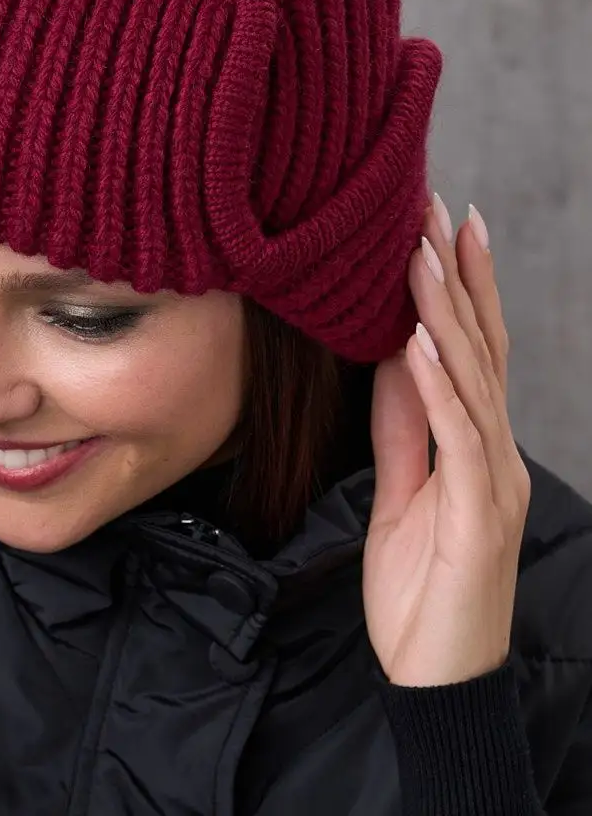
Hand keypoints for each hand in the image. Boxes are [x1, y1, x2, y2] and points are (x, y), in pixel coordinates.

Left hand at [363, 197, 530, 687]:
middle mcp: (496, 453)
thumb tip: (391, 363)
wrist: (438, 679)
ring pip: (473, 380)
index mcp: (478, 446)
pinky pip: (459, 439)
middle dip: (459, 277)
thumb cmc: (423, 587)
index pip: (472, 352)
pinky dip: (440, 386)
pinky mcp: (479, 516)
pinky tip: (420, 340)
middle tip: (437, 209)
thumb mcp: (403, 492)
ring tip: (421, 252)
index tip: (440, 228)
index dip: (461, 289)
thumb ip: (405, 431)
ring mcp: (493, 482)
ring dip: (446, 311)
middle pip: (481, 349)